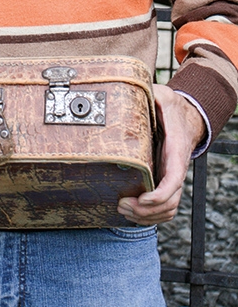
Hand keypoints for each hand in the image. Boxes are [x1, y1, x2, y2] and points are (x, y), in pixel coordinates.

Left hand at [117, 84, 205, 224]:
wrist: (185, 116)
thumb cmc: (171, 107)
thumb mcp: (162, 95)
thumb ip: (151, 94)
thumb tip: (134, 90)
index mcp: (175, 151)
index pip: (173, 180)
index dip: (159, 195)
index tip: (142, 198)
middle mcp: (176, 169)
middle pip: (169, 202)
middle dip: (146, 210)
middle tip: (122, 205)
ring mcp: (171, 178)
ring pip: (167, 210)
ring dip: (146, 216)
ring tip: (123, 209)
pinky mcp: (164, 182)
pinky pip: (164, 208)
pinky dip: (150, 216)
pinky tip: (132, 212)